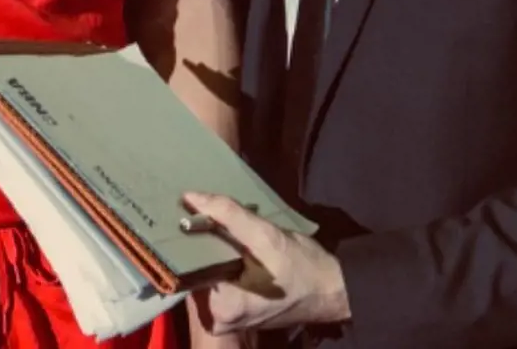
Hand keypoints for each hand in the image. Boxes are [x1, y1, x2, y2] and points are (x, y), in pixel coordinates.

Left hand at [183, 192, 349, 333]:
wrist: (332, 289)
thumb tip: (190, 197)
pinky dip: (224, 257)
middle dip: (202, 240)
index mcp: (219, 309)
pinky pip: (220, 278)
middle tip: (203, 210)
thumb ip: (228, 215)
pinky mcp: (236, 310)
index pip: (188, 266)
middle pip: (198, 269)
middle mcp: (217, 320)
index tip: (184, 210)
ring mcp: (226, 318)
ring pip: (209, 271)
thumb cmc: (301, 266)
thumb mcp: (265, 235)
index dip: (188, 236)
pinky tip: (231, 239)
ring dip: (214, 247)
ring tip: (217, 221)